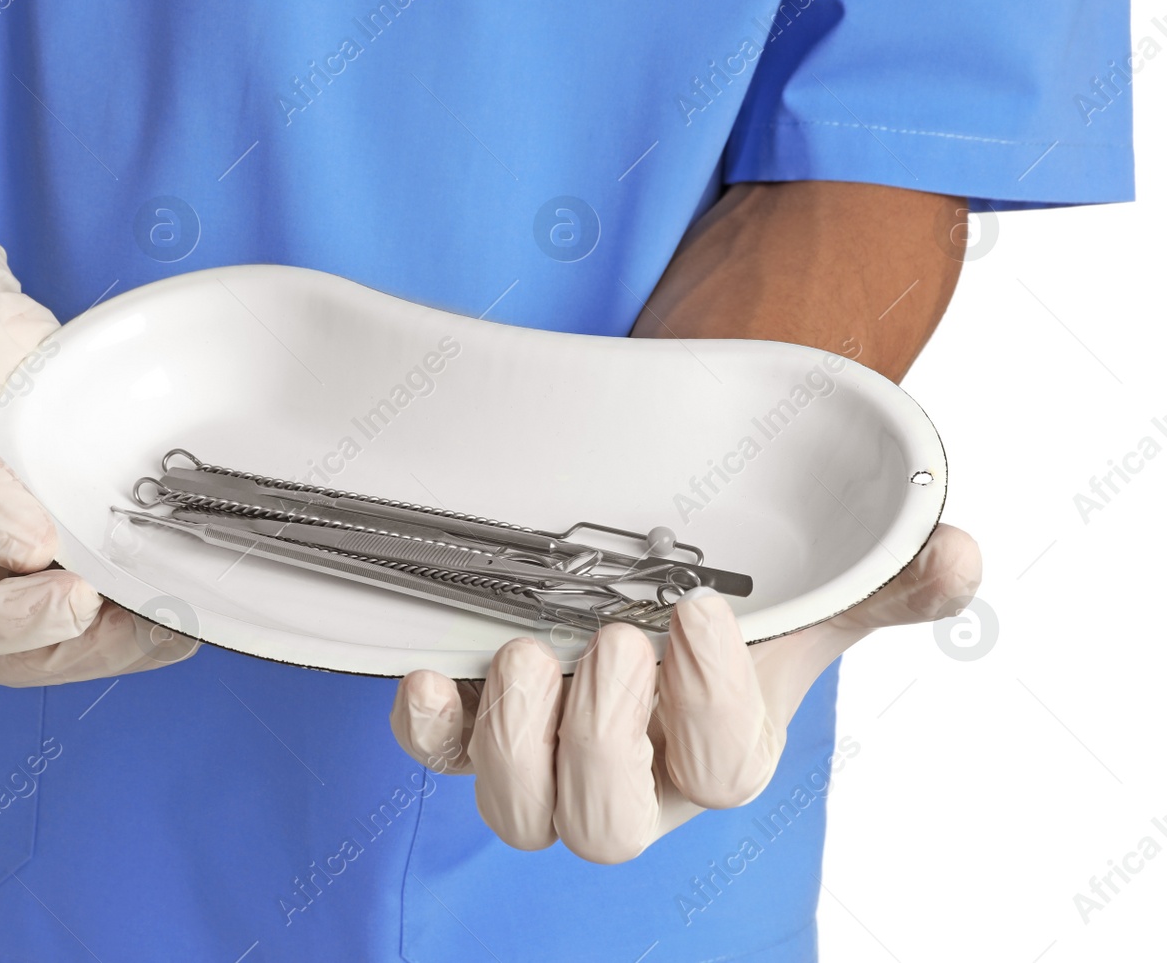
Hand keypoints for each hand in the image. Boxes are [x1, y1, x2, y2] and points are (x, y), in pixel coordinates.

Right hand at [0, 172, 194, 684]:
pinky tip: (177, 584)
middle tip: (150, 625)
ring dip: (119, 633)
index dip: (8, 623)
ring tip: (178, 617)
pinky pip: (91, 578)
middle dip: (82, 646)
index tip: (74, 599)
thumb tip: (26, 548)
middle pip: (6, 647)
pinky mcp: (52, 525)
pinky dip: (132, 591)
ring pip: (57, 629)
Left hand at [390, 523, 979, 862]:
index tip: (699, 612)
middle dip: (605, 738)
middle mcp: (629, 778)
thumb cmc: (730, 608)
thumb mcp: (807, 591)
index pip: (720, 771)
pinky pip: (437, 759)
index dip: (708, 704)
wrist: (649, 580)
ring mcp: (544, 760)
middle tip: (612, 643)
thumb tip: (957, 556)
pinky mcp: (473, 728)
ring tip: (525, 652)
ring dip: (517, 738)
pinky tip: (430, 678)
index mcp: (718, 753)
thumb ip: (881, 581)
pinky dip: (428, 728)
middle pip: (608, 827)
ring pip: (520, 815)